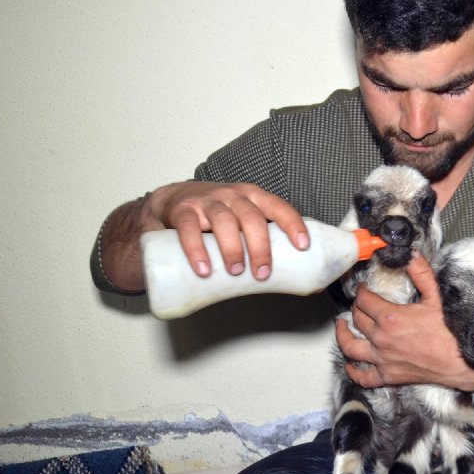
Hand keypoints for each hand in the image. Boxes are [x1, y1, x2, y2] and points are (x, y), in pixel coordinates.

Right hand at [144, 181, 305, 279]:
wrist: (171, 201)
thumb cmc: (215, 216)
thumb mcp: (240, 219)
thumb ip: (258, 239)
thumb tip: (289, 277)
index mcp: (253, 197)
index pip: (278, 206)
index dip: (292, 224)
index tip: (302, 246)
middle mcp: (232, 195)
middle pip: (251, 218)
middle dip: (260, 247)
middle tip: (262, 273)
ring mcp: (206, 201)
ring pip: (224, 221)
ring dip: (233, 248)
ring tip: (236, 271)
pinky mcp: (182, 211)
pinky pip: (189, 228)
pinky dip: (197, 249)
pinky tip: (203, 269)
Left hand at [335, 255, 468, 387]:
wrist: (462, 362)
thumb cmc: (450, 332)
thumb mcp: (437, 297)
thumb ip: (422, 274)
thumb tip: (412, 255)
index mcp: (390, 317)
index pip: (365, 300)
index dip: (362, 291)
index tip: (364, 288)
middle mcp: (381, 339)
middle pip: (357, 320)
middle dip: (356, 308)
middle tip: (360, 304)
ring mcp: (382, 359)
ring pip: (350, 347)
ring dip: (342, 335)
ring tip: (341, 327)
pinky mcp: (388, 376)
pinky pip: (363, 376)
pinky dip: (353, 371)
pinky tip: (351, 365)